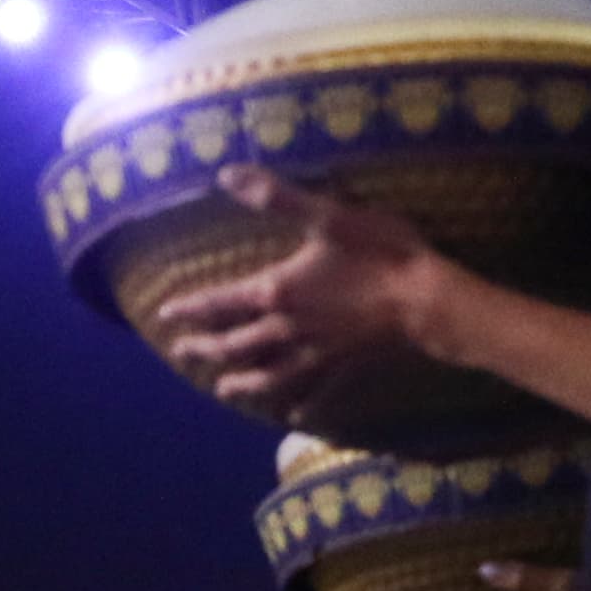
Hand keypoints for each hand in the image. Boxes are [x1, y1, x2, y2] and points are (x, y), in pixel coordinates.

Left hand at [148, 166, 445, 416]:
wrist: (425, 299)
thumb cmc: (378, 252)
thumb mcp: (325, 216)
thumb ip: (275, 197)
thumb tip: (227, 174)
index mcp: (276, 291)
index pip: (221, 301)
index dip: (191, 307)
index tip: (165, 313)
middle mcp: (287, 328)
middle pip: (235, 343)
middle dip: (205, 348)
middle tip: (181, 352)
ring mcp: (314, 352)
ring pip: (267, 374)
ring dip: (242, 382)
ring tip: (222, 390)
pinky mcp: (343, 365)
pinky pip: (316, 391)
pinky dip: (302, 405)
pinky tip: (294, 416)